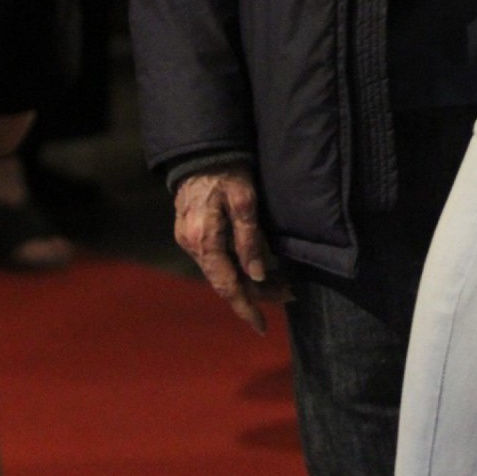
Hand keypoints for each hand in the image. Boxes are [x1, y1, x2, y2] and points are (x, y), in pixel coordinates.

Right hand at [173, 166, 288, 334]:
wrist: (200, 148)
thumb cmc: (226, 169)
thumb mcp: (244, 200)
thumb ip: (249, 239)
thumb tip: (258, 276)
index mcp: (204, 240)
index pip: (227, 285)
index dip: (246, 307)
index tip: (262, 327)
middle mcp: (191, 245)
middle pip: (225, 281)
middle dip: (257, 292)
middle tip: (289, 293)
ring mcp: (188, 239)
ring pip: (221, 271)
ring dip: (248, 280)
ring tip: (281, 282)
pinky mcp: (190, 231)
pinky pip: (215, 259)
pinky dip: (236, 267)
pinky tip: (255, 267)